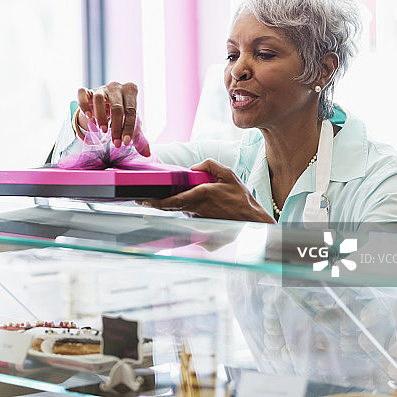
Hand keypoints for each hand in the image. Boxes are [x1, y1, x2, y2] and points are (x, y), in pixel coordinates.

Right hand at [76, 81, 149, 155]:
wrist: (107, 105)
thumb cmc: (122, 114)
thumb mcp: (131, 123)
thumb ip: (139, 138)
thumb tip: (147, 153)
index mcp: (131, 91)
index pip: (131, 111)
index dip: (128, 128)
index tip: (124, 143)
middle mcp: (116, 86)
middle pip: (117, 106)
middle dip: (116, 127)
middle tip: (115, 143)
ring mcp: (101, 88)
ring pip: (99, 98)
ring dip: (100, 116)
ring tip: (102, 130)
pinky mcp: (88, 91)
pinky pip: (82, 93)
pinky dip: (83, 105)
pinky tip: (88, 117)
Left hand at [137, 159, 274, 222]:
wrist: (253, 222)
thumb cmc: (242, 199)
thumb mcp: (229, 175)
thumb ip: (210, 166)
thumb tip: (193, 167)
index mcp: (202, 196)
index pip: (173, 201)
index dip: (155, 202)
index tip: (144, 199)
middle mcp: (198, 210)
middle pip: (171, 208)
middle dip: (156, 204)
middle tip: (142, 199)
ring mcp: (200, 222)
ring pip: (180, 213)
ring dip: (174, 207)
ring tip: (168, 200)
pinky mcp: (203, 231)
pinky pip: (190, 220)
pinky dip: (187, 214)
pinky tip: (193, 211)